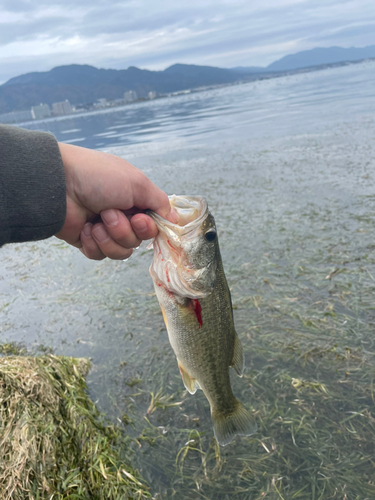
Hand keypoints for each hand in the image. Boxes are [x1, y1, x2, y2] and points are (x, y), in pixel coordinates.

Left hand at [55, 143, 177, 259]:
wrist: (58, 184)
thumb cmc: (98, 177)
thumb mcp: (137, 183)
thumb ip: (160, 202)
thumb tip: (175, 219)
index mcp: (135, 200)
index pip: (154, 225)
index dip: (149, 228)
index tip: (139, 218)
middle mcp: (123, 216)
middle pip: (138, 241)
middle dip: (124, 230)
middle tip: (109, 213)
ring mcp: (105, 230)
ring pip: (121, 252)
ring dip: (109, 237)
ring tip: (95, 221)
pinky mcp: (88, 242)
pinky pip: (101, 255)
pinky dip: (93, 243)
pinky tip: (84, 228)